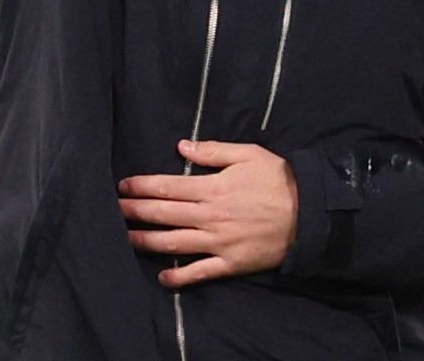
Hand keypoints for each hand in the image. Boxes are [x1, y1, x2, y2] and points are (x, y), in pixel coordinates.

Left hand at [118, 139, 298, 287]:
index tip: (123, 186)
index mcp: (211, 188)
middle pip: (163, 214)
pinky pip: (200, 272)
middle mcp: (209, 216)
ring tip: (126, 238)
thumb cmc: (278, 179)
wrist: (309, 214)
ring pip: (174, 243)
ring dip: (147, 241)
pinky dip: (179, 275)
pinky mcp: (230, 263)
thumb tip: (181, 146)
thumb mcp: (247, 154)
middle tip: (114, 210)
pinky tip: (163, 276)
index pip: (167, 187)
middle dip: (135, 211)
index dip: (142, 186)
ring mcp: (218, 243)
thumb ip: (212, 151)